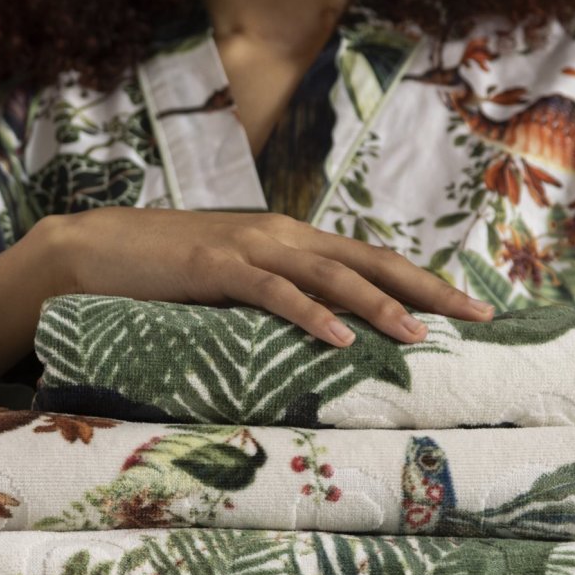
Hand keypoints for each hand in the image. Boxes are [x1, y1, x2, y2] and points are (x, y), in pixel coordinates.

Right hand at [36, 207, 493, 347]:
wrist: (95, 249)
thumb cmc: (167, 272)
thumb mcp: (234, 283)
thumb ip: (276, 296)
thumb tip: (318, 330)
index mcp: (290, 239)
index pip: (368, 259)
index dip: (420, 280)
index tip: (465, 305)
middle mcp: (281, 235)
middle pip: (369, 260)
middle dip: (427, 287)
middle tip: (479, 314)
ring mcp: (250, 246)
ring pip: (331, 274)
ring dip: (379, 304)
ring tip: (422, 335)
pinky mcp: (216, 267)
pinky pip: (274, 292)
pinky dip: (311, 314)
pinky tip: (341, 339)